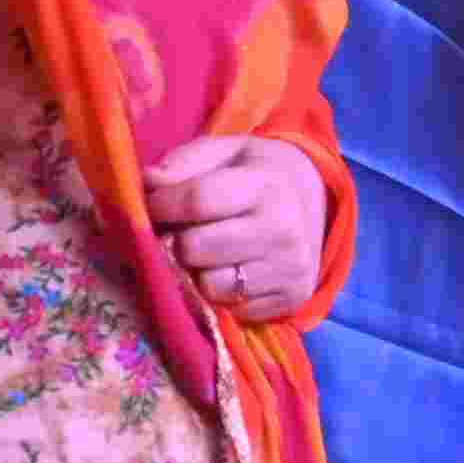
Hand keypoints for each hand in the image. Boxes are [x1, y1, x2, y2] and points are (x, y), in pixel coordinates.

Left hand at [149, 132, 329, 318]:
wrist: (315, 199)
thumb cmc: (256, 173)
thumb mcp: (224, 153)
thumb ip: (184, 163)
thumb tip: (148, 184)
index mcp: (266, 186)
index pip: (197, 201)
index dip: (162, 205)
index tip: (154, 205)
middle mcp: (283, 230)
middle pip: (196, 249)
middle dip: (179, 241)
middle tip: (184, 231)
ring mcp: (291, 269)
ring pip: (210, 286)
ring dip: (198, 272)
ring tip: (208, 253)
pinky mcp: (293, 298)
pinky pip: (232, 309)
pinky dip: (222, 293)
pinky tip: (231, 269)